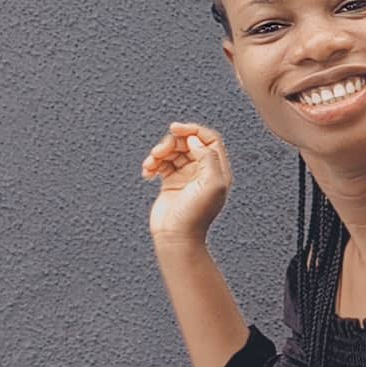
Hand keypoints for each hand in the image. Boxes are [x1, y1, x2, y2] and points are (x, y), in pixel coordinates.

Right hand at [142, 122, 233, 243]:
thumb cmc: (196, 216)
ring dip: (159, 152)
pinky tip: (147, 172)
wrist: (176, 237)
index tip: (175, 129)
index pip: (209, 139)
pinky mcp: (171, 182)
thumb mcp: (211, 184)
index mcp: (218, 171)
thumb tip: (195, 140)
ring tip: (151, 164)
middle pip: (188, 142)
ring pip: (173, 151)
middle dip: (172, 143)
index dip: (193, 130)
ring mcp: (187, 176)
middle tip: (159, 152)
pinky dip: (152, 163)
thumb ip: (208, 157)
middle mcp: (203, 171)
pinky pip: (161, 162)